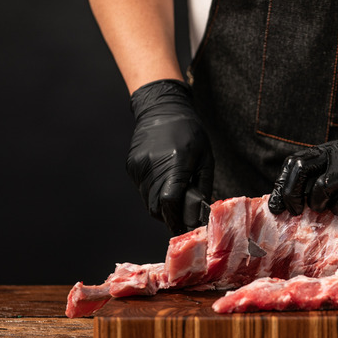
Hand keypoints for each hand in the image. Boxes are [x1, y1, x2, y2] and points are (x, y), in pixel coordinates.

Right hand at [127, 79, 213, 234]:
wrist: (163, 109)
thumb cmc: (190, 134)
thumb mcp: (205, 159)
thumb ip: (202, 187)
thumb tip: (199, 214)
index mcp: (175, 162)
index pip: (169, 201)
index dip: (176, 218)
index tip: (184, 227)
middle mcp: (152, 165)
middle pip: (156, 207)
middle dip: (169, 216)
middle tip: (182, 217)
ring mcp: (139, 166)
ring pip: (148, 201)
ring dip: (161, 206)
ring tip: (175, 196)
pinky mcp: (131, 166)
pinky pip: (142, 189)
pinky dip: (154, 192)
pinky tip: (164, 180)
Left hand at [268, 140, 337, 215]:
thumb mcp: (333, 182)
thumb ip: (310, 186)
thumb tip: (277, 205)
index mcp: (325, 152)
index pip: (294, 163)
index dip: (282, 186)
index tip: (277, 208)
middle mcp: (337, 152)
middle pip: (302, 167)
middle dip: (293, 193)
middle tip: (296, 211)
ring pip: (322, 186)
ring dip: (320, 204)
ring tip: (329, 209)